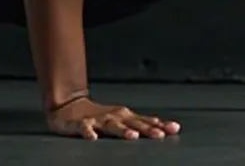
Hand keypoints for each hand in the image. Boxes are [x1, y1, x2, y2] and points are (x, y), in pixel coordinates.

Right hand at [46, 97, 181, 139]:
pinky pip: (85, 128)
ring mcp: (98, 120)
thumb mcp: (122, 119)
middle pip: (133, 124)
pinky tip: (93, 138)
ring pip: (112, 125)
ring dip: (122, 131)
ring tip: (132, 137)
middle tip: (160, 135)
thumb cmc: (100, 115)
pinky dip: (89, 133)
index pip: (146, 121)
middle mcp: (115, 117)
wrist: (69, 106)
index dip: (160, 125)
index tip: (174, 129)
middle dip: (147, 129)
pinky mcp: (81, 124)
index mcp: (125, 116)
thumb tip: (163, 127)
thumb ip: (141, 123)